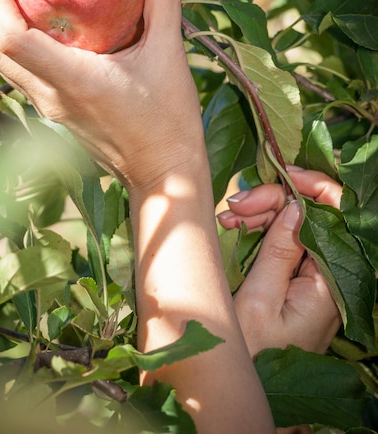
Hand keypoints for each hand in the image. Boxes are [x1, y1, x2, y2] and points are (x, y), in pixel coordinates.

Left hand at [0, 0, 204, 189]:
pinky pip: (18, 70)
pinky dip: (10, 38)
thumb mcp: (169, 53)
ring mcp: (48, 106)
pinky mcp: (54, 110)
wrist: (163, 173)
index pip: (9, 37)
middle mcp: (50, 95)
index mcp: (72, 80)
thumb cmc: (170, 118)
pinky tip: (30, 17)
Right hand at [217, 167, 341, 356]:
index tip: (277, 176)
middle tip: (235, 205)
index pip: (337, 215)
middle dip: (274, 201)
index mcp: (328, 281)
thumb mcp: (259, 299)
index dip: (312, 187)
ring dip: (260, 214)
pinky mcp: (294, 277)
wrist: (245, 389)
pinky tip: (234, 226)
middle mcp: (327, 274)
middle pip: (310, 215)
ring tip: (228, 218)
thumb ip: (280, 249)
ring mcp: (310, 275)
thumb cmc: (253, 354)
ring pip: (293, 224)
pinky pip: (281, 240)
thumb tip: (296, 204)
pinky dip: (257, 229)